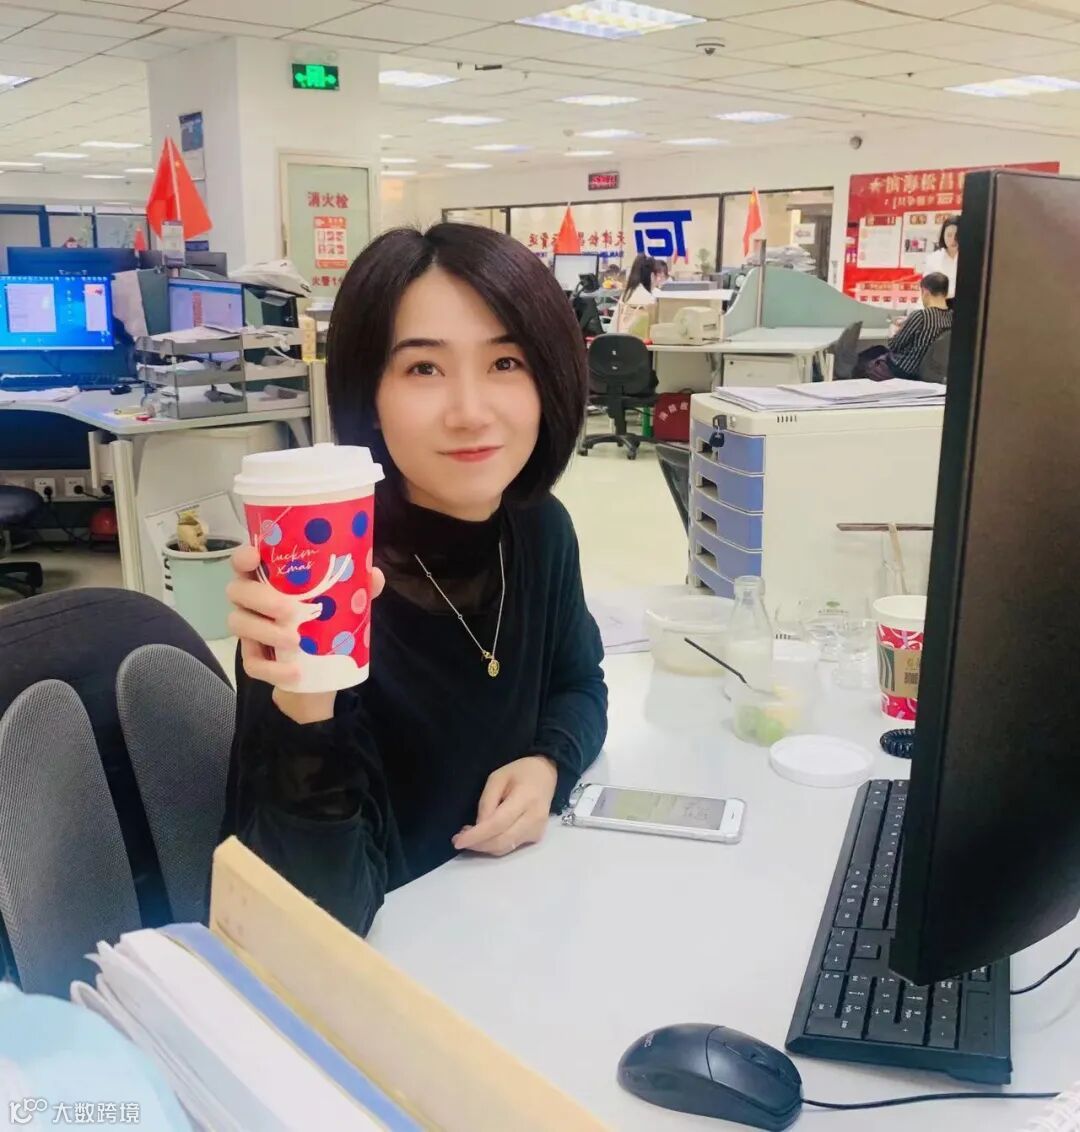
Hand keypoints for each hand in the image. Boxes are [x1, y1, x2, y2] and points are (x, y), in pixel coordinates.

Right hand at [226, 544, 383, 723]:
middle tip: (289, 610)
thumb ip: (358, 587)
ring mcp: (249, 631)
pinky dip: (274, 669)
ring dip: (266, 632)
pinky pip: (253, 664)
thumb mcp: (343, 604)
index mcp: (269, 580)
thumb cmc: (324, 624)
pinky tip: (295, 672)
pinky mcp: (254, 660)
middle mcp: (252, 602)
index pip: (244, 562)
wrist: (320, 674)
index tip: (254, 556)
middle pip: (237, 591)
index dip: (243, 557)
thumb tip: (374, 574)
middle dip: (261, 598)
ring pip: (239, 625)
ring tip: (295, 641)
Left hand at [453, 756, 558, 856]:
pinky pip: (511, 846)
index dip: (477, 835)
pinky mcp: (536, 837)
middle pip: (502, 841)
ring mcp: (538, 830)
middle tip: (458, 838)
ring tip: (470, 835)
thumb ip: (486, 802)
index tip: (457, 842)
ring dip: (484, 846)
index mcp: (526, 798)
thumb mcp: (497, 778)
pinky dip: (494, 845)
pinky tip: (486, 835)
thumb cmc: (519, 772)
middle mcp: (535, 818)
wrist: (546, 774)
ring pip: (505, 848)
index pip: (498, 823)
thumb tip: (477, 828)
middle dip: (477, 844)